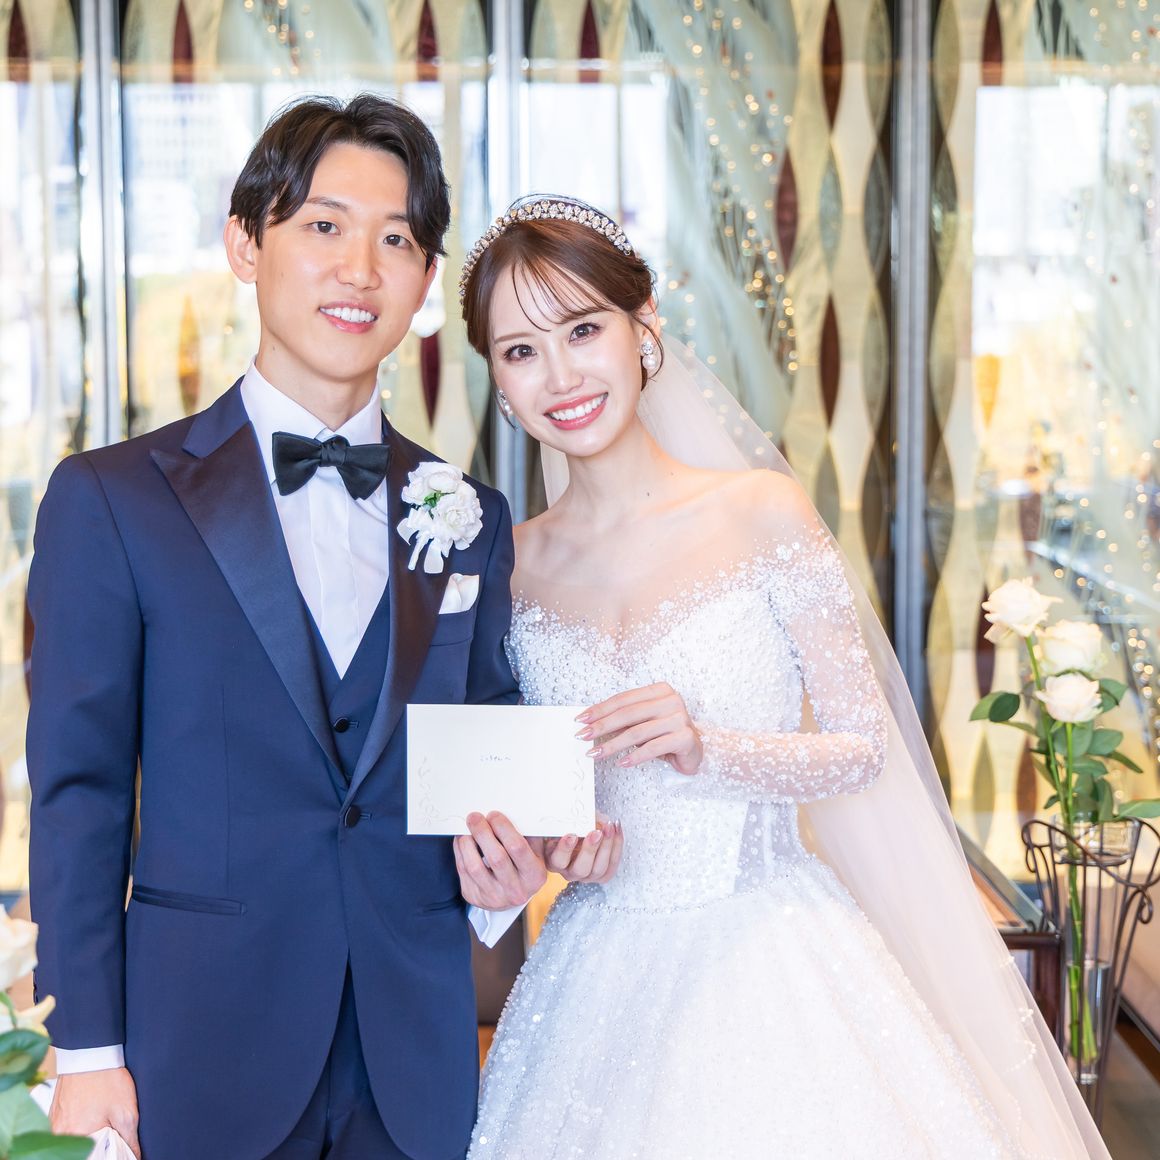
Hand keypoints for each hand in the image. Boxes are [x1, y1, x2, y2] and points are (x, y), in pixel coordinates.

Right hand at [51, 1067, 140, 1157]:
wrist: (90, 1052)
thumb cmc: (107, 1080)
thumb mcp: (126, 1111)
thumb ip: (129, 1140)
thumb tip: (134, 1156)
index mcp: (77, 1136)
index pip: (92, 1158)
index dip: (104, 1156)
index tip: (115, 1151)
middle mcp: (60, 1134)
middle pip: (79, 1151)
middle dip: (96, 1148)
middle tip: (108, 1135)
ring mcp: (53, 1125)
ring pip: (72, 1143)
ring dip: (86, 1140)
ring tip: (100, 1127)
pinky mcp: (52, 1116)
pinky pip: (64, 1133)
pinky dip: (76, 1131)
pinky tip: (88, 1120)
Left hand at [454, 811, 546, 908]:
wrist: (511, 896)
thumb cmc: (523, 866)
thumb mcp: (536, 853)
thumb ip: (528, 835)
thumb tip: (511, 812)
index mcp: (534, 875)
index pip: (518, 848)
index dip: (504, 828)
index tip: (494, 815)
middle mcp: (516, 890)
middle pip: (496, 858)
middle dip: (482, 832)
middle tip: (475, 817)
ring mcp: (494, 896)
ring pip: (474, 867)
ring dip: (467, 842)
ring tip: (466, 828)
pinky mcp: (475, 897)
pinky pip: (463, 871)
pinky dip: (460, 852)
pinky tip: (462, 840)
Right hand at [544, 815, 622, 883]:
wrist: (583, 831)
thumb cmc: (572, 827)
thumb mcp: (567, 822)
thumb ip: (573, 820)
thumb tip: (590, 818)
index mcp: (555, 860)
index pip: (558, 859)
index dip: (565, 849)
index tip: (572, 835)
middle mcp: (570, 872)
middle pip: (580, 869)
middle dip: (590, 850)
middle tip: (596, 833)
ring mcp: (587, 876)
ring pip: (598, 869)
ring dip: (606, 846)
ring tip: (609, 828)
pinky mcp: (602, 875)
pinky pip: (612, 864)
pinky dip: (617, 845)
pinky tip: (616, 829)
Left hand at [578, 682, 703, 774]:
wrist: (694, 751)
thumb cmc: (664, 734)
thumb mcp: (643, 722)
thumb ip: (624, 719)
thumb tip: (591, 723)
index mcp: (659, 690)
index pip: (624, 699)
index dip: (600, 709)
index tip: (580, 720)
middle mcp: (671, 700)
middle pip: (629, 714)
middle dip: (602, 726)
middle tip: (582, 736)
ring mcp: (680, 718)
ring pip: (638, 732)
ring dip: (613, 745)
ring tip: (596, 754)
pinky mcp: (685, 738)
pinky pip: (653, 748)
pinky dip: (635, 756)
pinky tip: (621, 763)